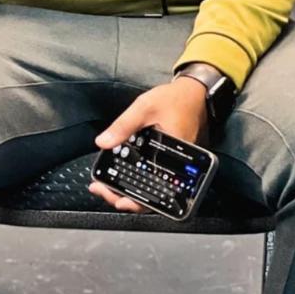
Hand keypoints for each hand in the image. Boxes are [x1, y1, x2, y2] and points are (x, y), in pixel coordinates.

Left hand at [88, 79, 208, 212]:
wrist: (194, 93)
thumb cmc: (174, 100)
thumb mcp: (144, 108)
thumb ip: (123, 126)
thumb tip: (101, 143)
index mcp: (172, 159)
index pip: (154, 191)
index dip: (133, 200)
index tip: (113, 197)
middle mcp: (175, 168)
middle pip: (151, 196)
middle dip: (124, 197)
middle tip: (100, 190)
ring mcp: (171, 165)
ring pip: (151, 188)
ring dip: (128, 191)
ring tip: (105, 186)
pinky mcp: (167, 160)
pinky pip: (153, 176)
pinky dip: (136, 179)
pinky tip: (119, 174)